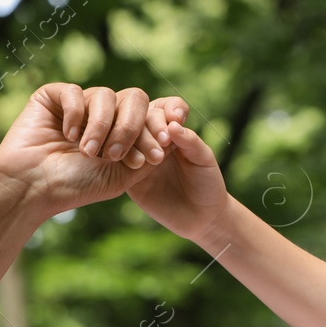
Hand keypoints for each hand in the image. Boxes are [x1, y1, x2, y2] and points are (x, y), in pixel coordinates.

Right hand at [0, 84, 227, 237]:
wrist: (35, 187)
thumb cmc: (79, 185)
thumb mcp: (125, 174)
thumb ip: (148, 151)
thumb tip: (172, 131)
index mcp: (124, 130)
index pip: (151, 114)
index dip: (159, 128)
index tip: (160, 152)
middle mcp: (105, 113)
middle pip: (135, 98)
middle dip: (132, 127)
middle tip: (118, 155)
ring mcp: (80, 103)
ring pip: (106, 96)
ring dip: (101, 127)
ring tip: (88, 152)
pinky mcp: (54, 96)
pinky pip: (76, 93)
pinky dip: (76, 115)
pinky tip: (68, 137)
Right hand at [125, 96, 229, 241]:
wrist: (200, 218)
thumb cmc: (208, 185)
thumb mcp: (204, 161)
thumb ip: (191, 142)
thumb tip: (173, 124)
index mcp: (174, 130)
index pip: (165, 108)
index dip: (168, 109)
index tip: (174, 120)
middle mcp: (153, 138)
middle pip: (142, 117)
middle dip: (151, 125)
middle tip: (163, 143)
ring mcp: (139, 154)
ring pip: (127, 134)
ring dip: (135, 139)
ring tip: (150, 159)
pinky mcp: (126, 173)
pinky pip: (118, 158)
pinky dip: (120, 155)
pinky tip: (129, 162)